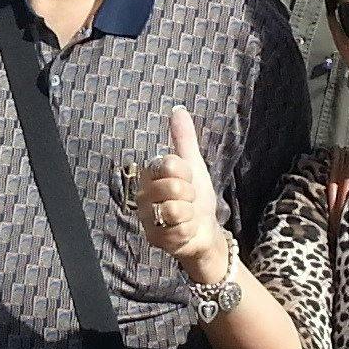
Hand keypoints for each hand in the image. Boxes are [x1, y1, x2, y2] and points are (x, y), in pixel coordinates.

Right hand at [129, 108, 231, 282]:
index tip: (188, 179)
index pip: (169, 164)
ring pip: (175, 209)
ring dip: (190, 214)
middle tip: (189, 200)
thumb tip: (178, 110)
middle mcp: (143, 195)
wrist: (205, 231)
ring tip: (187, 216)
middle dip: (190, 195)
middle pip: (173, 187)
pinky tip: (187, 230)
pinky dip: (190, 230)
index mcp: (151, 174)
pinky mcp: (155, 239)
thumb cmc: (196, 198)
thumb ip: (184, 139)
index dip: (186, 172)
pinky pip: (180, 230)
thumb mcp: (194, 165)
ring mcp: (148, 218)